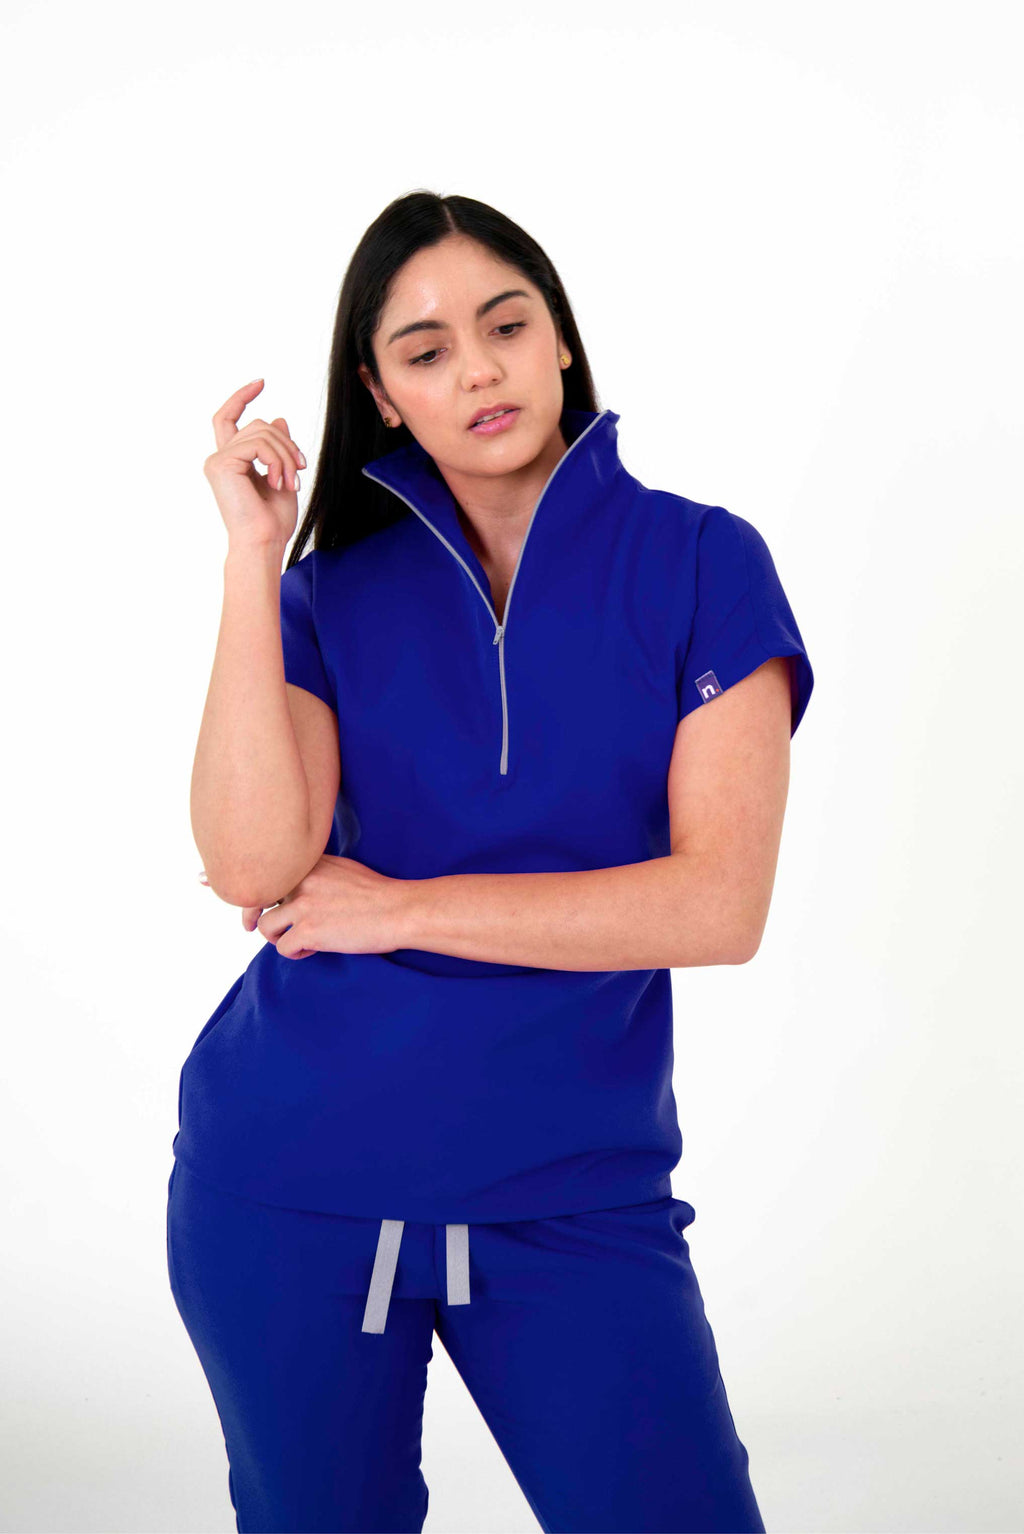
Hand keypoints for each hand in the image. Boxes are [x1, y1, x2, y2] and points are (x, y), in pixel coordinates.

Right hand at [203, 378, 306, 547]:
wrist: (263, 543)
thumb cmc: (272, 520)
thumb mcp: (282, 475)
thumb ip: (278, 448)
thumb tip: (279, 418)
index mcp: (231, 461)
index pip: (230, 418)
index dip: (241, 398)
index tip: (261, 382)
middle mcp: (220, 458)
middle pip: (258, 425)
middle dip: (286, 443)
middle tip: (299, 469)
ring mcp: (217, 461)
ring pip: (261, 431)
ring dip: (285, 454)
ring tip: (290, 481)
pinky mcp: (221, 465)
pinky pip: (257, 444)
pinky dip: (276, 460)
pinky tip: (279, 481)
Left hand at [232, 855, 418, 959]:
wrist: (399, 910)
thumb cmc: (375, 893)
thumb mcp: (341, 869)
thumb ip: (313, 872)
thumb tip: (292, 886)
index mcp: (307, 862)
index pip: (263, 866)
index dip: (233, 875)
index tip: (203, 877)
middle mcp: (300, 880)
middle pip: (257, 899)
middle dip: (247, 914)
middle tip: (245, 925)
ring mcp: (303, 905)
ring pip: (265, 927)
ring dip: (279, 937)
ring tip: (301, 938)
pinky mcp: (309, 930)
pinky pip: (282, 947)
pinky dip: (295, 953)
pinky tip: (314, 949)